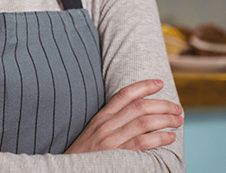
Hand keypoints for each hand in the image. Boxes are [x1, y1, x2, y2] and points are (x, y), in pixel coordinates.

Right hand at [65, 79, 182, 153]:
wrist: (70, 168)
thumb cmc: (86, 152)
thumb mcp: (95, 130)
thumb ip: (112, 120)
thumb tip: (136, 113)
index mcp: (102, 116)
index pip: (124, 94)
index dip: (143, 86)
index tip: (159, 83)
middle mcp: (107, 124)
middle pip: (139, 107)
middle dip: (161, 104)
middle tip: (177, 107)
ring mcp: (112, 139)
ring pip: (143, 122)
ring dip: (164, 119)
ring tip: (178, 120)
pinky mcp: (118, 155)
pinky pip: (142, 143)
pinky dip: (159, 138)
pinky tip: (170, 137)